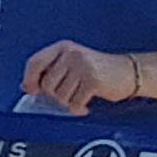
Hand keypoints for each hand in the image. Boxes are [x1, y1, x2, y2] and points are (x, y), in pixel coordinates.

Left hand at [22, 39, 140, 114]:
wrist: (130, 72)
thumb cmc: (99, 70)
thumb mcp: (72, 63)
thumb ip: (51, 71)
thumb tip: (26, 86)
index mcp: (63, 48)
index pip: (35, 62)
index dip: (29, 79)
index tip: (31, 90)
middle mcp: (72, 54)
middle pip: (47, 84)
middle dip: (55, 96)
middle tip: (68, 95)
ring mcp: (83, 66)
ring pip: (60, 96)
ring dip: (69, 102)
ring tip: (79, 96)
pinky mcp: (93, 80)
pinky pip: (74, 103)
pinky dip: (78, 108)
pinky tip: (86, 104)